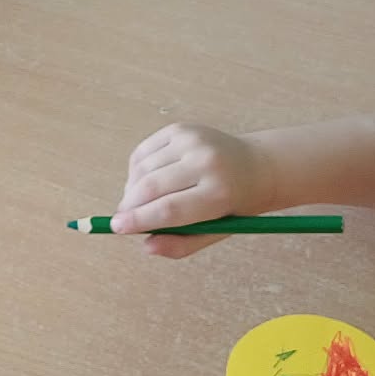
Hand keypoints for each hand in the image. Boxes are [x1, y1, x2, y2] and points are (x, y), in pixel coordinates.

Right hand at [112, 124, 274, 257]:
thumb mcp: (215, 231)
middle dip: (129, 205)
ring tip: (139, 202)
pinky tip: (146, 181)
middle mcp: (206, 161)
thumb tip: (146, 246)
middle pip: (151, 187)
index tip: (116, 228)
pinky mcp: (180, 129)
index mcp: (219, 193)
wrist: (257, 166)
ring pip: (143, 169)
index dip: (138, 220)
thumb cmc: (233, 206)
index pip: (169, 210)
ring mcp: (192, 140)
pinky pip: (143, 152)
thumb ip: (182, 244)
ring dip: (131, 189)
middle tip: (122, 218)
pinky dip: (136, 171)